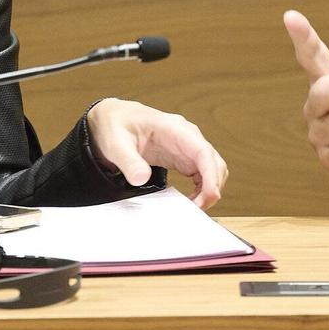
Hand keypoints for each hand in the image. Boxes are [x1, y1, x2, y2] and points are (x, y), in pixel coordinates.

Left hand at [87, 97, 227, 207]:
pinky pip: (203, 174)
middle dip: (212, 186)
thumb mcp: (117, 144)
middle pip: (213, 161)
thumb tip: (141, 179)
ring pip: (212, 169)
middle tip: (197, 209)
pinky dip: (203, 189)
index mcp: (174, 128)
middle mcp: (187, 136)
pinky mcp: (183, 157)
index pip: (202, 151)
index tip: (211, 195)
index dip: (211, 174)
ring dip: (210, 189)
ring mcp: (187, 146)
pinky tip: (192, 200)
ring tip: (194, 208)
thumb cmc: (117, 126)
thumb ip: (129, 161)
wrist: (115, 120)